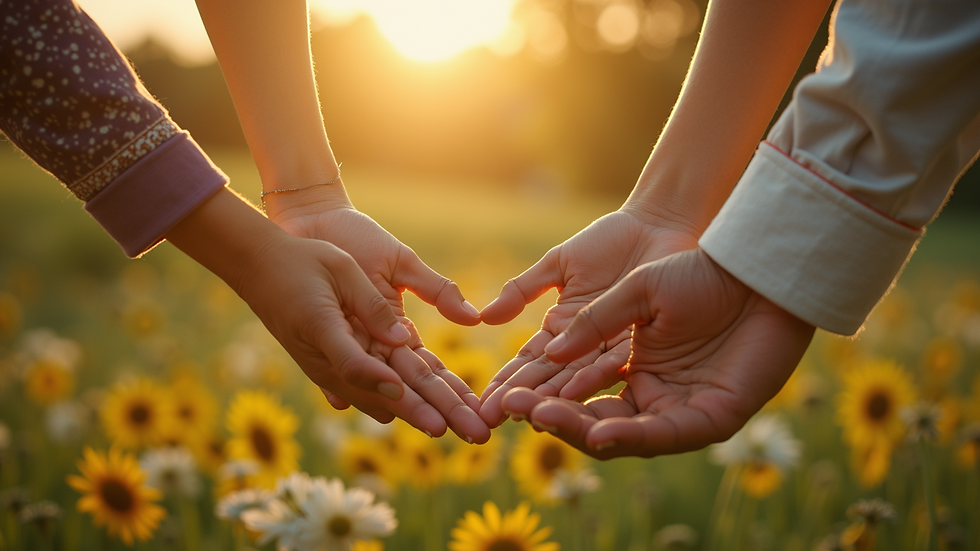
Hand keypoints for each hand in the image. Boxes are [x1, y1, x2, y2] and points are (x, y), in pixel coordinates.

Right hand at [167, 189, 477, 437]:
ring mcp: (323, 370)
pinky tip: (423, 415)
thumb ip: (372, 305)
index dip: (379, 379)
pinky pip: (363, 394)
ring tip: (448, 429)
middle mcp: (320, 359)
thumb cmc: (302, 261)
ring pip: (371, 402)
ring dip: (410, 414)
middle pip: (372, 395)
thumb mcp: (340, 269)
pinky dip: (394, 404)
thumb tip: (403, 339)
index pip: (353, 364)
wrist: (258, 268)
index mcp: (322, 329)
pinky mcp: (328, 371)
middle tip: (456, 432)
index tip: (404, 392)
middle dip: (417, 413)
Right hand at [478, 209, 698, 426]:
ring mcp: (610, 346)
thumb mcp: (559, 264)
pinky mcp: (641, 344)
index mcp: (561, 326)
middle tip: (492, 422)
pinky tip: (570, 396)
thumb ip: (523, 289)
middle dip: (521, 399)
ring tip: (528, 417)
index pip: (528, 361)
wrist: (657, 227)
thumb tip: (484, 318)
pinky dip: (590, 379)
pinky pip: (612, 364)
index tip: (483, 404)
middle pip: (547, 377)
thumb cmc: (610, 241)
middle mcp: (584, 344)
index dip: (506, 381)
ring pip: (576, 377)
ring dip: (551, 398)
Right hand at [498, 248, 813, 458]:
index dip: (535, 395)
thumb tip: (548, 353)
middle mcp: (645, 391)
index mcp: (622, 362)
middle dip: (550, 417)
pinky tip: (597, 434)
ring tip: (545, 421)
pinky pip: (664, 436)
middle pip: (589, 417)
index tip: (499, 397)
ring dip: (580, 430)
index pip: (569, 390)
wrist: (756, 266)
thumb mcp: (633, 290)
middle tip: (514, 413)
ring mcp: (677, 407)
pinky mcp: (709, 418)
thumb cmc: (697, 269)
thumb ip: (590, 320)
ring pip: (620, 433)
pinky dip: (630, 438)